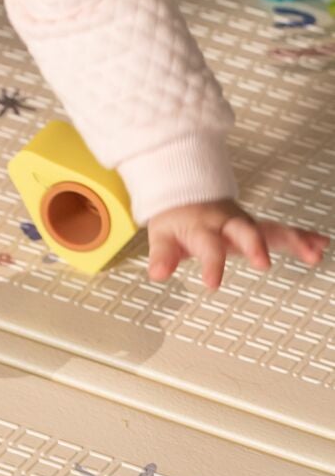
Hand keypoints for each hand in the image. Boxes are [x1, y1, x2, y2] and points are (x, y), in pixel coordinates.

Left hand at [146, 199, 327, 290]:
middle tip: (264, 262)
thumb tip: (157, 273)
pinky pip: (283, 231)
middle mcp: (228, 223)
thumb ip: (162, 255)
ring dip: (294, 240)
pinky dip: (302, 237)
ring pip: (272, 229)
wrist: (186, 191)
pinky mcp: (257, 227)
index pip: (208, 246)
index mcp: (204, 227)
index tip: (212, 284)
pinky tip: (320, 245)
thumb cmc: (177, 218)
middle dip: (256, 245)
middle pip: (245, 231)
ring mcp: (246, 223)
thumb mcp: (162, 235)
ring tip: (314, 253)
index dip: (211, 265)